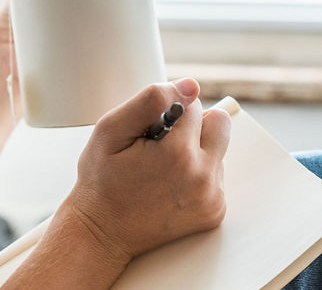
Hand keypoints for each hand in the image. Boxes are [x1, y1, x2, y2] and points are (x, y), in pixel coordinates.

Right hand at [57, 78, 231, 265]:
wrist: (102, 234)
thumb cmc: (101, 182)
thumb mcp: (111, 131)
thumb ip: (151, 100)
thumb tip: (191, 86)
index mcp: (179, 153)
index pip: (192, 104)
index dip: (168, 112)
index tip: (149, 132)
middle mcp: (203, 177)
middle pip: (220, 123)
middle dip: (194, 127)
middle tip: (164, 146)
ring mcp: (212, 197)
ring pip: (218, 150)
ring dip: (195, 153)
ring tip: (161, 172)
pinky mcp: (215, 211)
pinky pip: (217, 176)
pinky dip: (197, 177)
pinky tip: (170, 188)